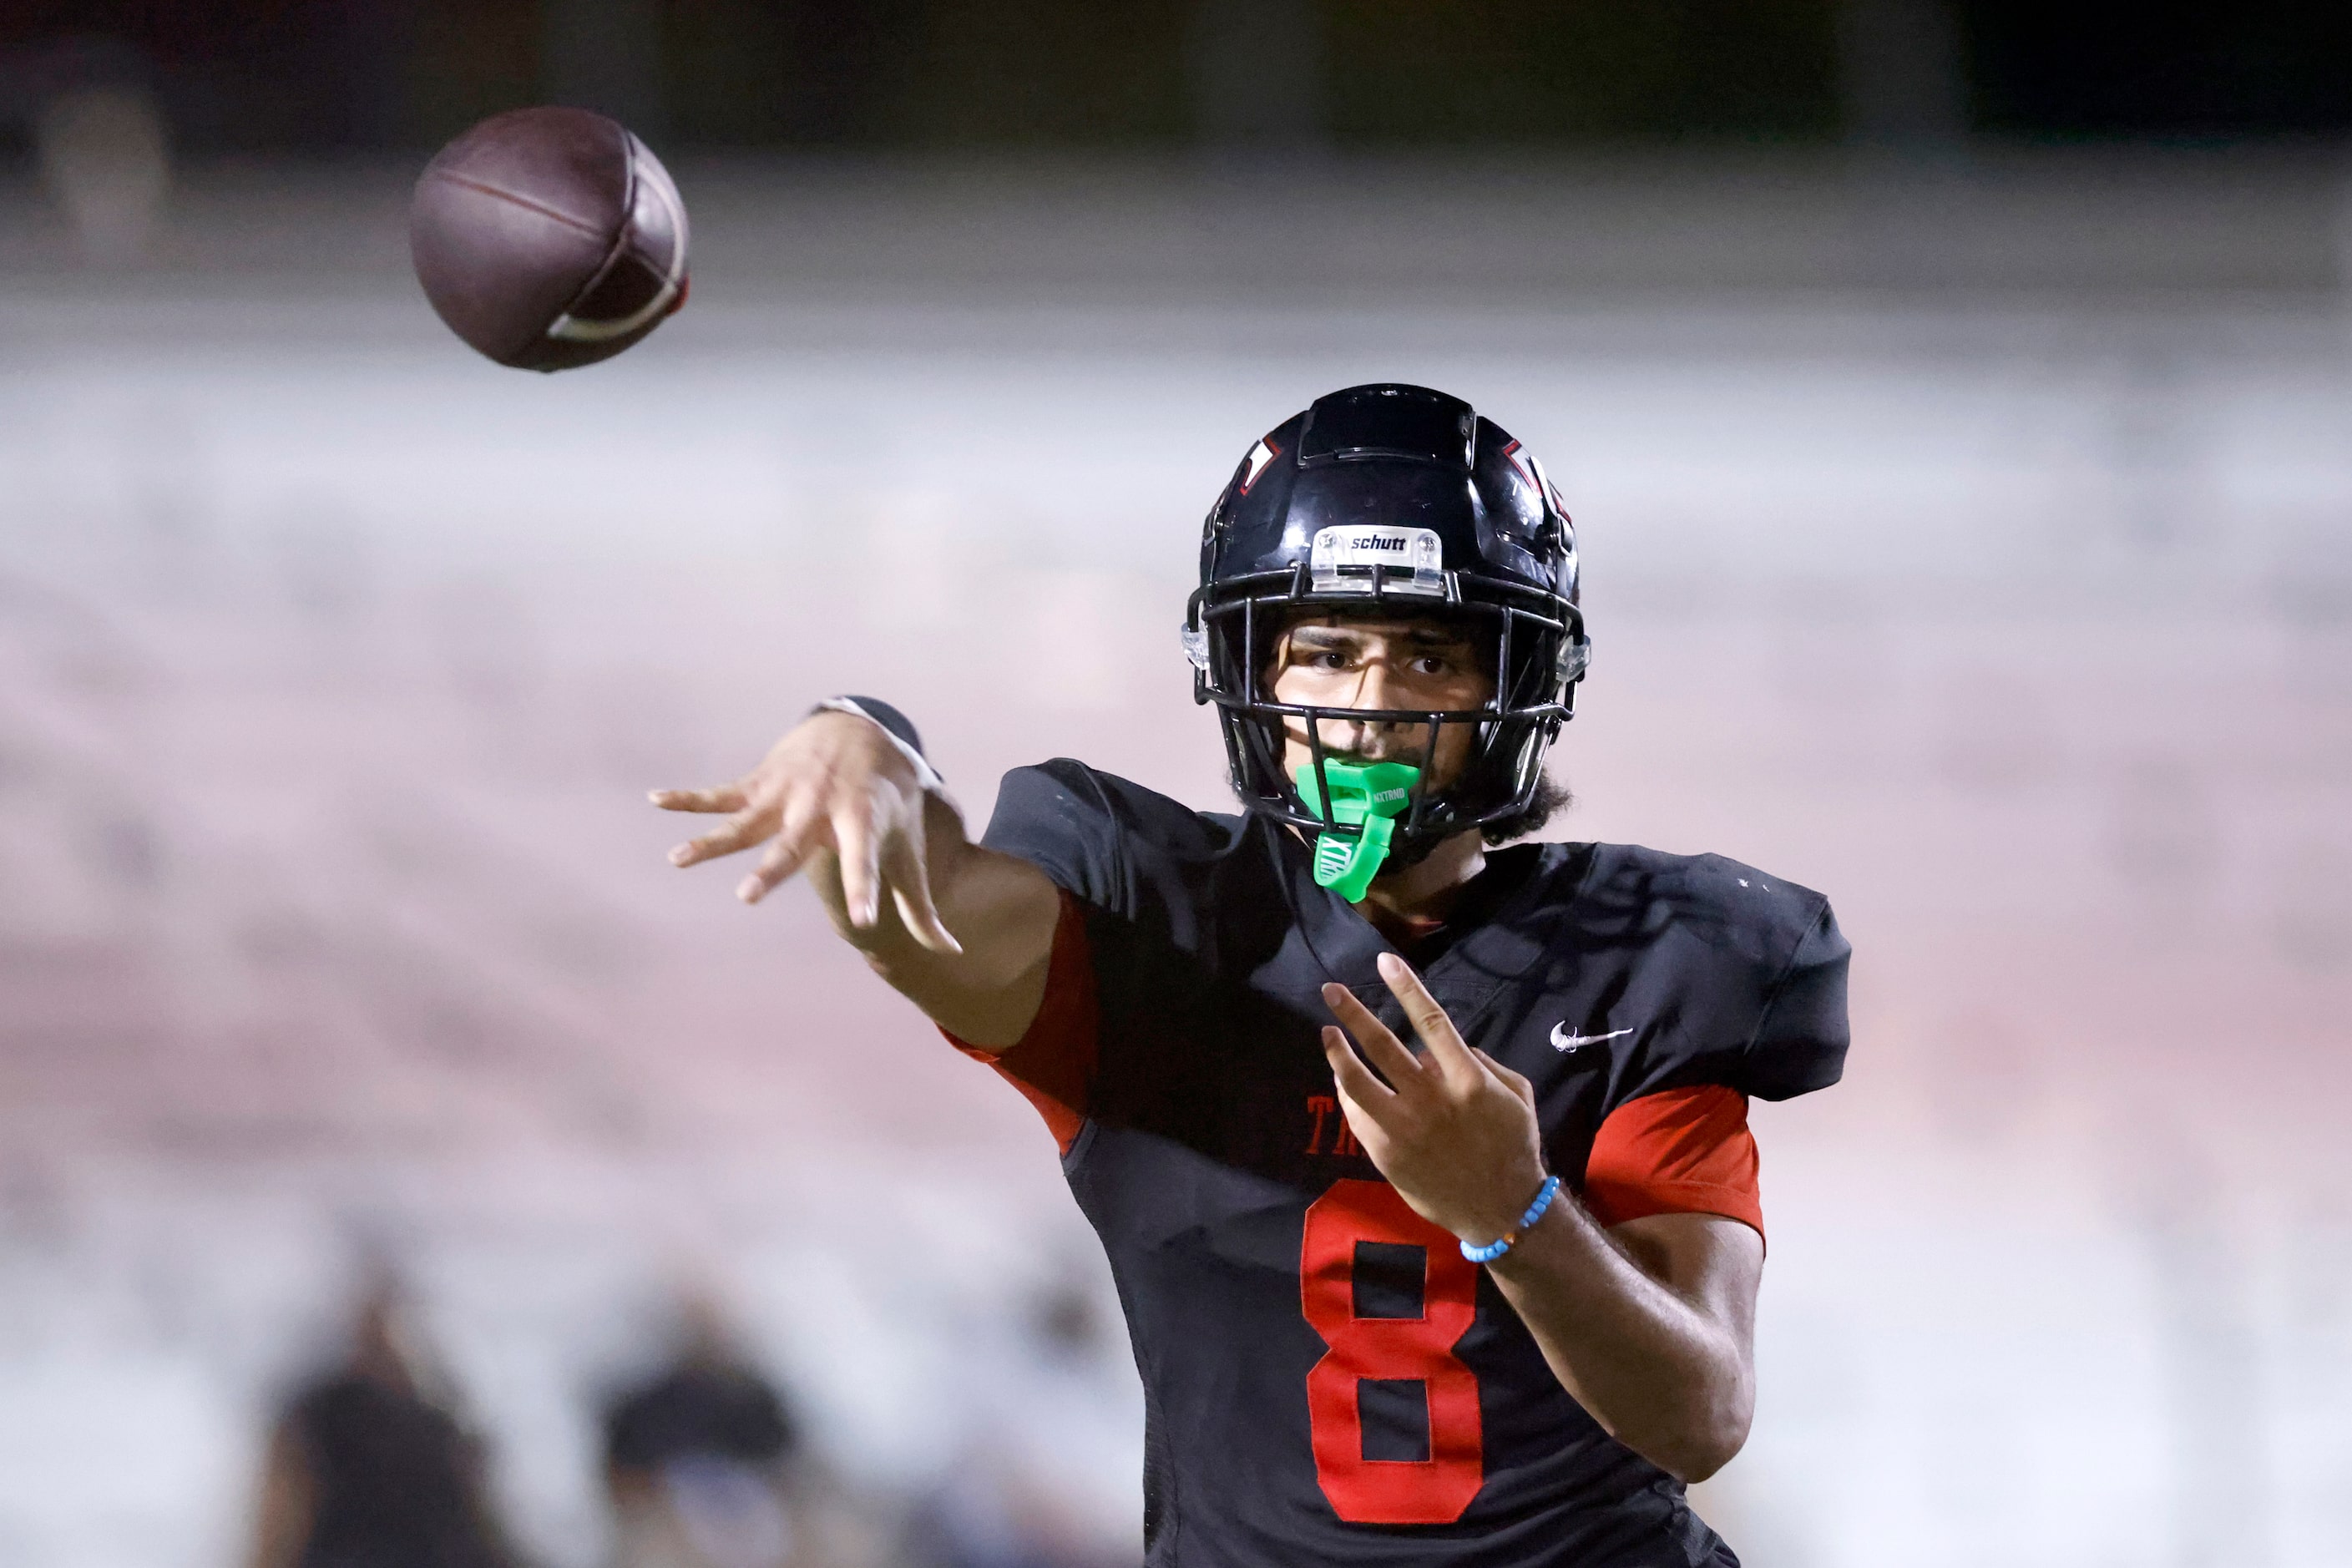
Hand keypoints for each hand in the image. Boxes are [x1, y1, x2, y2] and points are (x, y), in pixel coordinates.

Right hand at [651, 710, 961, 952]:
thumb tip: (950, 949)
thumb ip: (919, 903)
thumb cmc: (889, 804)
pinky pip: (721, 794)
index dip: (864, 890)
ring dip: (710, 841)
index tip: (863, 921)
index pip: (865, 863)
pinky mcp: (762, 782)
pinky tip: (656, 799)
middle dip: (771, 870)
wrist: (863, 732)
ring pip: (744, 822)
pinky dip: (688, 797)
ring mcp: (786, 793)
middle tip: (747, 898)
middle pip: (792, 844)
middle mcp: (820, 807)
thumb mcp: (907, 847)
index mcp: (862, 823)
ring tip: (676, 861)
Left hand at [1321, 952, 1547, 1243]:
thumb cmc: (1513, 1146)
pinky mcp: (1387, 1153)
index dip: (1406, 988)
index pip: (1431, 1021)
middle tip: (1331, 990)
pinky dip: (1348, 1093)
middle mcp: (1432, 1099)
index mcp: (1468, 1079)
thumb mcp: (1515, 1094)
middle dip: (1353, 1013)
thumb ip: (1482, 1062)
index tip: (1385, 962)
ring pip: (1357, 1082)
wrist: (1501, 1209)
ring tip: (1327, 1034)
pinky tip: (1344, 1081)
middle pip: (1382, 1045)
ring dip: (1337, 1053)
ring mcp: (1405, 1128)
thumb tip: (1442, 1049)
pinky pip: (1358, 1115)